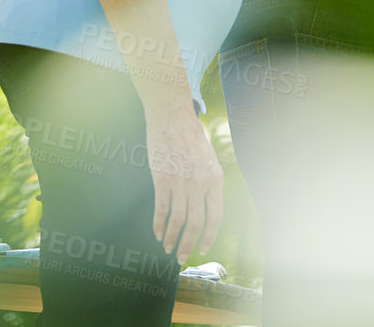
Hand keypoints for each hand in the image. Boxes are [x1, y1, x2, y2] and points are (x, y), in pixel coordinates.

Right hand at [144, 104, 223, 259]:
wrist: (171, 116)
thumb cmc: (190, 135)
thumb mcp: (209, 158)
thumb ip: (209, 181)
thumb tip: (206, 205)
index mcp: (215, 178)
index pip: (215, 216)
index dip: (209, 236)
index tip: (203, 248)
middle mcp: (200, 183)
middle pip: (196, 223)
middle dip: (188, 244)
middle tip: (182, 257)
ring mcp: (180, 182)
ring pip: (178, 220)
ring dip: (172, 238)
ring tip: (167, 248)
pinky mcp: (161, 179)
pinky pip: (161, 209)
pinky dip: (159, 224)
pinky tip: (157, 233)